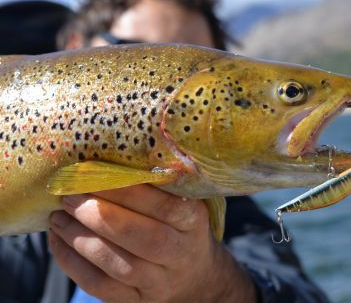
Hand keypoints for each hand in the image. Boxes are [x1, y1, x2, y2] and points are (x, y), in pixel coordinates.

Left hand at [48, 184, 255, 301]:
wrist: (194, 277)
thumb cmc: (180, 229)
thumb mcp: (183, 204)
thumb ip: (159, 186)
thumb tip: (110, 159)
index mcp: (193, 221)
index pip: (162, 205)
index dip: (124, 190)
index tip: (92, 173)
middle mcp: (180, 253)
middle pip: (141, 237)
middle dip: (99, 214)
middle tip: (68, 196)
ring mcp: (159, 281)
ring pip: (116, 264)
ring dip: (80, 238)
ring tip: (58, 218)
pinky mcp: (136, 300)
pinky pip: (100, 285)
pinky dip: (72, 263)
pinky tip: (59, 242)